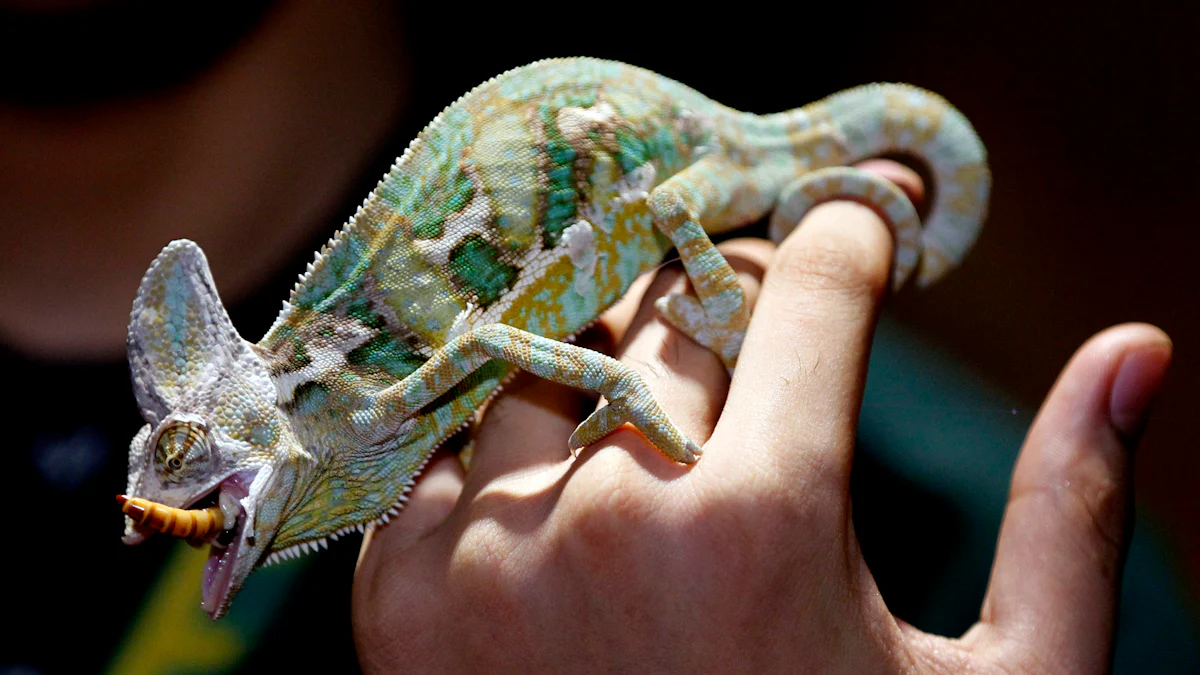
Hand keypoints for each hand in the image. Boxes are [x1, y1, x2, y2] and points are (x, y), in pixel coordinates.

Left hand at [352, 161, 1170, 672]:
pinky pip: (447, 444)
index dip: (851, 238)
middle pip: (671, 304)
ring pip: (551, 357)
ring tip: (664, 422)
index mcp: (765, 522)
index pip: (808, 288)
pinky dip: (508, 440)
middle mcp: (608, 518)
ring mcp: (484, 555)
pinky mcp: (394, 600)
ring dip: (617, 361)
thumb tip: (1130, 353)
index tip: (862, 231)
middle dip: (736, 293)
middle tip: (766, 328)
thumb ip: (1063, 514)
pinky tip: (565, 486)